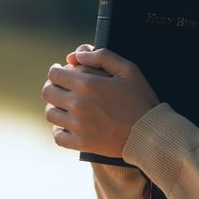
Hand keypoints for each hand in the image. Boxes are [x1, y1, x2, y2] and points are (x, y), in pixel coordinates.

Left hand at [41, 46, 159, 157]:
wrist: (150, 133)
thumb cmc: (140, 99)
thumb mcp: (128, 69)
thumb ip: (101, 56)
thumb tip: (76, 55)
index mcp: (87, 84)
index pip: (55, 74)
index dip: (56, 70)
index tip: (60, 70)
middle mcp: (78, 105)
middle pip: (47, 92)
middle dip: (52, 86)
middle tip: (60, 86)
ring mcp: (78, 126)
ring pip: (50, 114)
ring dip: (54, 106)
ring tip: (63, 105)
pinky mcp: (81, 143)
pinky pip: (57, 137)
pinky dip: (58, 130)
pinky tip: (66, 125)